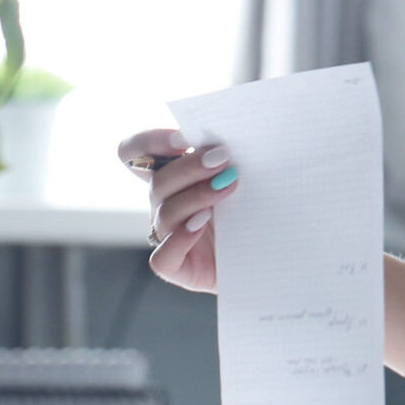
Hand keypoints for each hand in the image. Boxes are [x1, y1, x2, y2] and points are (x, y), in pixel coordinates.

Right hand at [116, 128, 238, 292]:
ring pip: (165, 213)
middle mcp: (165, 204)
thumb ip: (227, 157)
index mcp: (174, 176)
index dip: (150, 141)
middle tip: (223, 158)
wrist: (268, 255)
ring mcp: (168, 236)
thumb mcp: (242, 176)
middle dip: (190, 166)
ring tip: (228, 186)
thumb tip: (230, 137)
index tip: (183, 137)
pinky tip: (202, 224)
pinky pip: (163, 257)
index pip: (135, 153)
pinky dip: (180, 238)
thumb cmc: (253, 209)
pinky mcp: (177, 268)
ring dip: (197, 195)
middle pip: (158, 181)